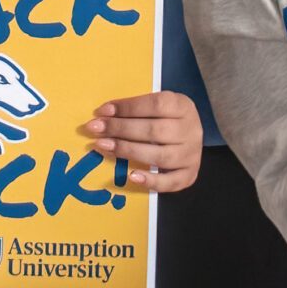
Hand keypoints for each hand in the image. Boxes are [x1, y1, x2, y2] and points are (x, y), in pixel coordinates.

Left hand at [83, 90, 201, 192]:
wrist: (191, 137)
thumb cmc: (167, 119)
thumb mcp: (159, 106)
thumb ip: (137, 109)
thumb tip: (104, 115)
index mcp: (183, 106)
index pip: (155, 105)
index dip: (127, 107)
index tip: (102, 111)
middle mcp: (190, 130)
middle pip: (154, 131)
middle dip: (120, 129)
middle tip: (95, 129)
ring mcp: (191, 155)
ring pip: (159, 156)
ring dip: (127, 151)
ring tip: (103, 147)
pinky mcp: (189, 175)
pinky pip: (170, 182)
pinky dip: (150, 180)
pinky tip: (131, 175)